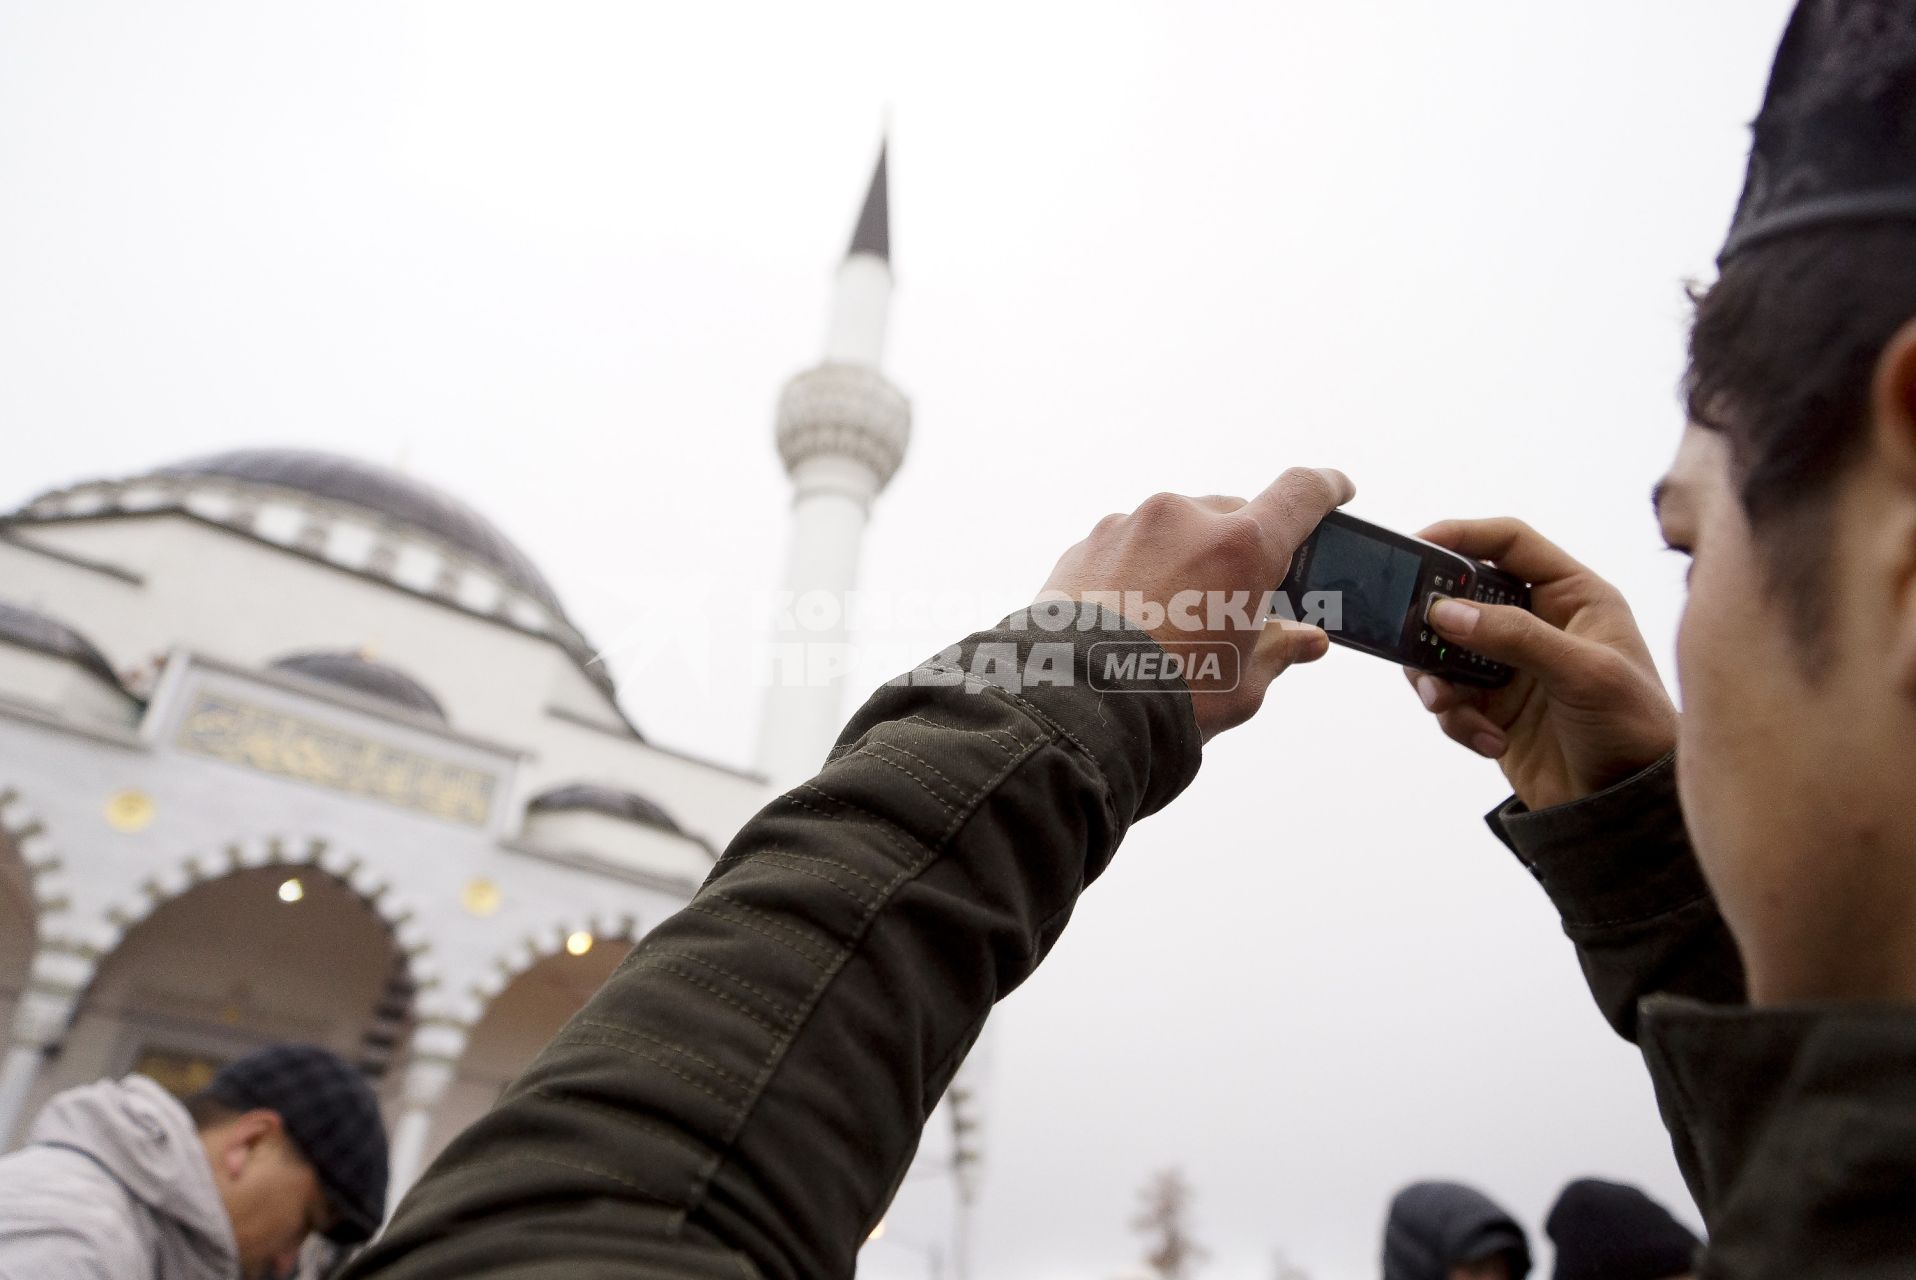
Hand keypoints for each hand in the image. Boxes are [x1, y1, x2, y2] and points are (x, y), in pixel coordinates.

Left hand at [1040, 468, 1353, 740]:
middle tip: (1237, 597)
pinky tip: (1132, 617)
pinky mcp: (1087, 543)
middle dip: (1242, 549)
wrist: (1074, 708)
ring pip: (1176, 529)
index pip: (1301, 493)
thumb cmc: (1169, 697)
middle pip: (1234, 516)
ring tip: (1174, 618)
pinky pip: (1128, 546)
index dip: (1325, 488)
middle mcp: (1186, 518)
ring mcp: (1130, 525)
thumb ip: (1279, 650)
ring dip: (1185, 558)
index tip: (1336, 490)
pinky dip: (1139, 570)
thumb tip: (1306, 640)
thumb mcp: (1243, 681)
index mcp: (1242, 545)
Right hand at [1406, 518, 1676, 810]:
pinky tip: (1491, 743)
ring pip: (1445, 651)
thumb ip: (1515, 636)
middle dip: (1433, 621)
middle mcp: (1539, 624)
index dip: (1461, 535)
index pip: (1509, 543)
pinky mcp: (1495, 709)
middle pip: (1463, 597)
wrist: (1630, 809)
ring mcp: (1513, 667)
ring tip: (1445, 704)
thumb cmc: (1635, 729)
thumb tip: (1445, 612)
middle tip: (1410, 636)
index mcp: (1572, 596)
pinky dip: (1457, 720)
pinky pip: (1451, 700)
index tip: (1415, 545)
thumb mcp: (1582, 673)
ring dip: (1436, 678)